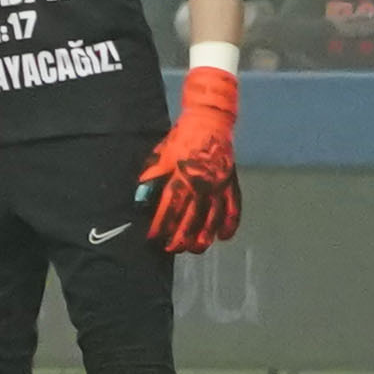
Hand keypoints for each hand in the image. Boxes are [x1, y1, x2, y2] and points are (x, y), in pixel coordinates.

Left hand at [135, 66, 241, 255]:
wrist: (209, 124)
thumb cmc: (179, 141)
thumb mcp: (158, 157)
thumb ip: (151, 179)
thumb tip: (140, 201)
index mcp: (181, 179)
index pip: (170, 209)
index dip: (160, 226)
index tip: (152, 238)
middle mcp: (202, 186)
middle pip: (192, 220)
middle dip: (180, 238)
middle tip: (171, 249)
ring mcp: (220, 187)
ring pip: (213, 219)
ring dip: (204, 237)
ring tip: (195, 249)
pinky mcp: (231, 185)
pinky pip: (233, 209)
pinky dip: (229, 225)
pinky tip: (223, 237)